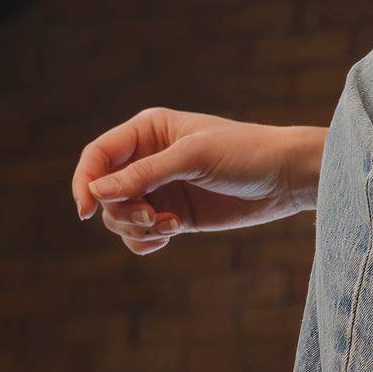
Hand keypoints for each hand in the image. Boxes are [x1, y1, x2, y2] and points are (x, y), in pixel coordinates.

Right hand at [71, 108, 326, 254]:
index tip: (86, 210)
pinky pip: (145, 234)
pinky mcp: (178, 216)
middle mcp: (149, 160)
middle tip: (151, 218)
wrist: (286, 178)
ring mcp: (163, 190)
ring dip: (136, 228)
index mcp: (147, 131)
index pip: (99, 156)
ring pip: (123, 216)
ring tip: (169, 226)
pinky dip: (147, 240)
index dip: (86, 182)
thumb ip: (145, 174)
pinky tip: (169, 236)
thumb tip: (99, 191)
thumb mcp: (193, 158)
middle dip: (121, 211)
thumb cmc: (244, 154)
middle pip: (107, 192)